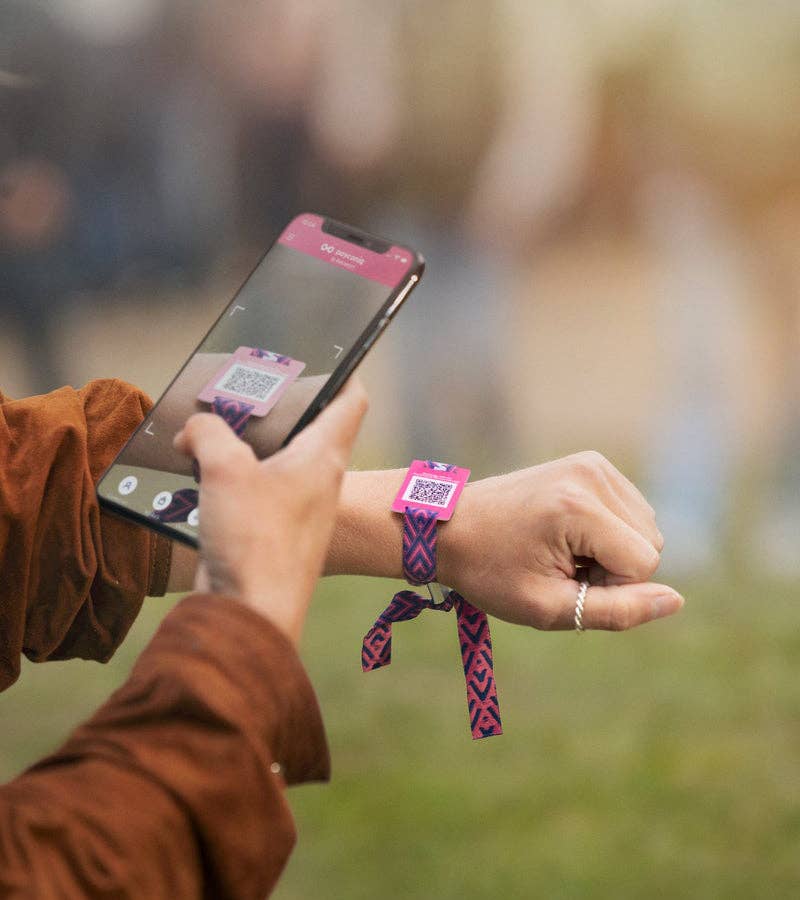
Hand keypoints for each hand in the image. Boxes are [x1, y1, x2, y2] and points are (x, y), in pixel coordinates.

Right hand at [173, 378, 367, 643]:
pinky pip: (251, 492)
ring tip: (204, 430)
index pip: (350, 401)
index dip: (344, 372)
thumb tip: (194, 430)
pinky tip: (194, 476)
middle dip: (272, 407)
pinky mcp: (269, 533)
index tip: (331, 356)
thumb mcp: (225, 470)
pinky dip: (229, 479)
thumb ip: (209, 432)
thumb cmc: (255, 541)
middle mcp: (316, 480)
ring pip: (272, 460)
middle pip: (303, 426)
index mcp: (323, 456)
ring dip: (241, 445)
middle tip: (239, 390)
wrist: (250, 616)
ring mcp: (294, 508)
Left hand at [439, 451, 683, 630]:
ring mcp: (593, 463)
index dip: (610, 587)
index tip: (561, 581)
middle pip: (651, 544)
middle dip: (613, 568)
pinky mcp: (591, 463)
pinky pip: (631, 511)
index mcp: (578, 508)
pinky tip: (565, 534)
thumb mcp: (547, 607)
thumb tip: (675, 600)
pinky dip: (607, 531)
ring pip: (646, 528)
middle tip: (557, 566)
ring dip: (611, 550)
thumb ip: (617, 610)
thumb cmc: (490, 572)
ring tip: (558, 550)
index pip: (644, 564)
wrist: (449, 526)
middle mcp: (592, 474)